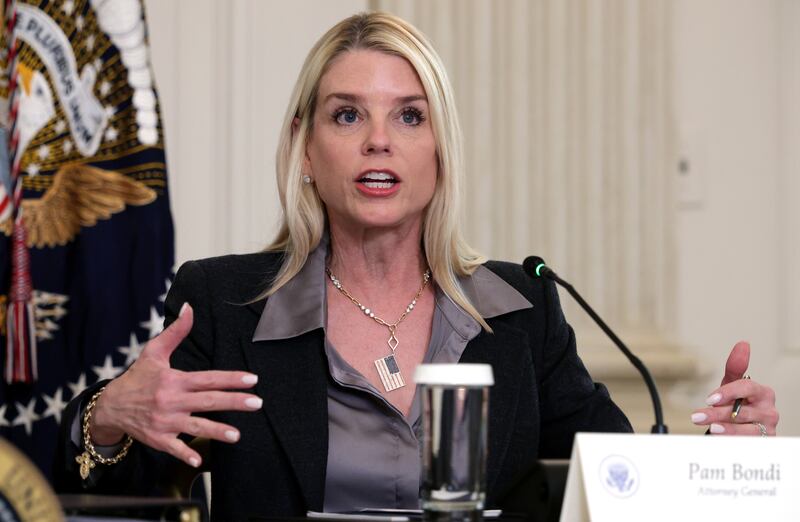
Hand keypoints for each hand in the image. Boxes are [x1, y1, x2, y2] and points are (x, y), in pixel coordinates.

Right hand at [90, 303, 262, 466]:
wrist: (111, 406)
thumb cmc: (139, 377)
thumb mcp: (154, 352)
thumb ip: (176, 332)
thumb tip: (190, 307)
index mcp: (175, 380)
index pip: (208, 378)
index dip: (231, 378)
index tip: (252, 379)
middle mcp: (172, 400)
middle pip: (208, 401)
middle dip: (234, 402)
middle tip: (257, 403)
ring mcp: (165, 421)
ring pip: (195, 426)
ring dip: (216, 431)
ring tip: (236, 435)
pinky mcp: (158, 438)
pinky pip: (174, 447)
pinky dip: (185, 454)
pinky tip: (199, 461)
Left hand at [691, 341, 778, 435]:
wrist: (742, 428)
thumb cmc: (738, 404)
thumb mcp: (733, 385)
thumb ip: (736, 367)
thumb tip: (743, 343)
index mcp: (763, 393)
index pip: (747, 388)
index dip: (728, 392)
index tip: (710, 398)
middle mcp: (769, 411)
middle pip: (743, 412)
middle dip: (718, 414)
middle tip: (697, 416)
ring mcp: (768, 429)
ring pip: (746, 430)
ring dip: (726, 430)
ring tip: (711, 429)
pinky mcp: (763, 443)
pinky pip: (748, 443)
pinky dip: (733, 441)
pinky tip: (720, 438)